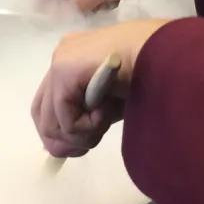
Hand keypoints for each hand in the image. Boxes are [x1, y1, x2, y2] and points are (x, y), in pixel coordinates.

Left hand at [31, 20, 168, 156]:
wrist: (161, 53)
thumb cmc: (146, 75)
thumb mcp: (109, 104)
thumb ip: (86, 119)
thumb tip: (60, 149)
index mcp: (71, 61)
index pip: (48, 104)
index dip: (60, 133)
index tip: (80, 147)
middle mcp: (60, 58)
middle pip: (41, 115)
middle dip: (64, 140)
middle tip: (90, 143)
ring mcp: (59, 62)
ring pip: (50, 122)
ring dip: (79, 135)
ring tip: (102, 126)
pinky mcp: (64, 72)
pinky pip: (65, 119)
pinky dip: (86, 128)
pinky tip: (105, 116)